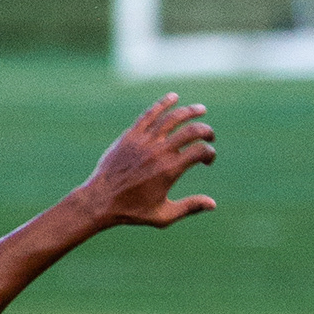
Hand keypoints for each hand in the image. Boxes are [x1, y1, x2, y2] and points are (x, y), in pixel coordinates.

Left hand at [81, 96, 217, 227]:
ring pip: (171, 118)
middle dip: (206, 131)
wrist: (101, 200)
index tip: (207, 160)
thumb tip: (213, 204)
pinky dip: (163, 104)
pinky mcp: (131, 135)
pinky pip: (149, 114)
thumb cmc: (133, 211)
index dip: (210, 153)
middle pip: (191, 131)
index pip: (200, 151)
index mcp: (170, 170)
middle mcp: (159, 152)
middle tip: (209, 136)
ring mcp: (144, 141)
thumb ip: (190, 207)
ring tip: (200, 110)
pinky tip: (174, 97)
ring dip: (190, 112)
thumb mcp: (164, 215)